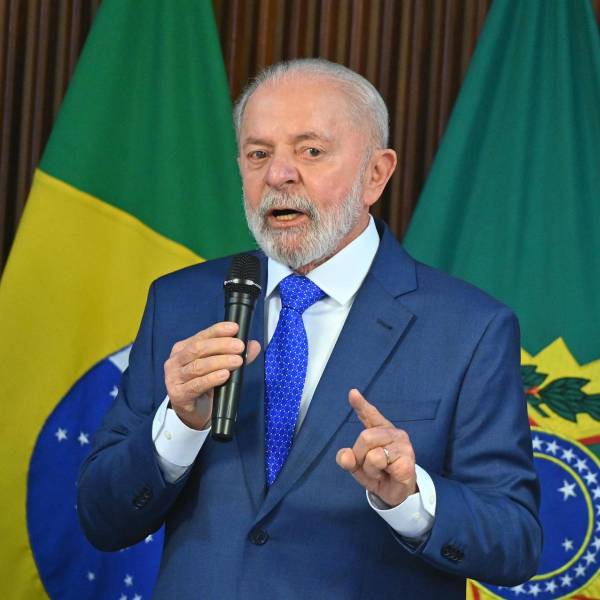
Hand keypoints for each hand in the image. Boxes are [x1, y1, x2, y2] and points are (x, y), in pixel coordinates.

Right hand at [164, 321, 260, 429]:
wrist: (192, 412)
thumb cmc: (204, 384)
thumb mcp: (218, 367)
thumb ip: (234, 355)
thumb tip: (253, 345)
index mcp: (183, 348)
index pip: (201, 335)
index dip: (218, 330)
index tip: (235, 328)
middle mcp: (175, 361)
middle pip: (198, 349)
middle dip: (221, 345)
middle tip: (240, 347)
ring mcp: (174, 378)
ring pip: (198, 366)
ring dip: (220, 362)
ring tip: (238, 361)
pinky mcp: (178, 394)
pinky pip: (197, 384)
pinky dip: (212, 379)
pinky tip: (224, 375)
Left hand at [336, 389, 416, 506]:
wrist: (397, 494)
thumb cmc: (378, 474)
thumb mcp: (357, 467)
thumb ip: (348, 459)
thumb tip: (345, 458)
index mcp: (381, 430)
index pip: (370, 415)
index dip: (361, 404)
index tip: (352, 392)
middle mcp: (394, 434)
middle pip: (365, 437)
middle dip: (361, 456)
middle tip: (370, 467)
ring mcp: (403, 446)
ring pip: (373, 454)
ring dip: (370, 469)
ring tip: (380, 472)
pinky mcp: (407, 461)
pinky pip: (382, 465)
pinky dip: (379, 475)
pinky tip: (389, 475)